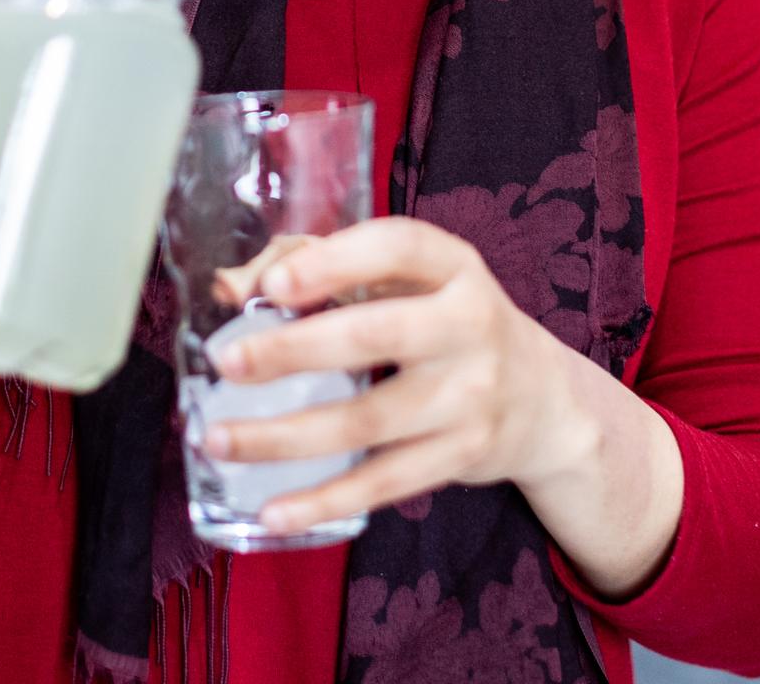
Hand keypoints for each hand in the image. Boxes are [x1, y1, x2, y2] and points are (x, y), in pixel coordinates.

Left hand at [201, 217, 598, 535]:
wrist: (541, 398)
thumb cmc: (442, 320)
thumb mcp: (405, 278)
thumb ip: (318, 266)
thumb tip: (233, 288)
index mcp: (453, 266)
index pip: (398, 248)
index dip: (334, 262)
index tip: (273, 284)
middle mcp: (470, 324)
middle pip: (376, 335)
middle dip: (294, 350)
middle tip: (227, 362)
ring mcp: (470, 396)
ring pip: (368, 420)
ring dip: (285, 436)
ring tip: (219, 439)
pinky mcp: (462, 456)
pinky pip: (384, 482)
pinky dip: (324, 499)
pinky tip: (273, 510)